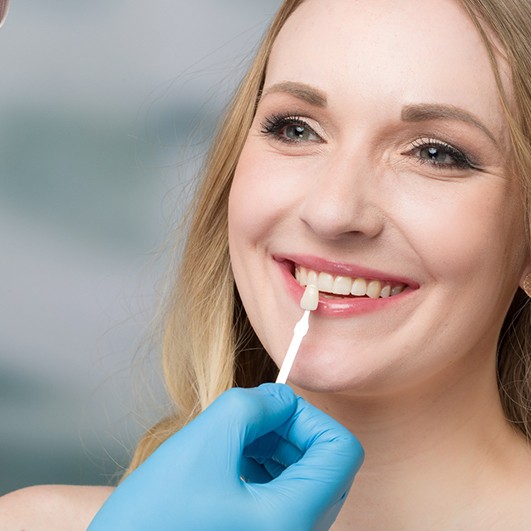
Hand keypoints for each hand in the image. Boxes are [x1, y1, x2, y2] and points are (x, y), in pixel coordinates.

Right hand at [88, 384, 363, 530]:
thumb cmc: (152, 521)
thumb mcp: (203, 443)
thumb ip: (252, 406)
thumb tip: (281, 398)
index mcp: (293, 518)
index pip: (341, 451)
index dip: (309, 417)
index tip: (271, 408)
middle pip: (325, 464)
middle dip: (288, 430)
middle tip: (248, 421)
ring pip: (303, 478)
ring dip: (273, 447)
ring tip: (232, 442)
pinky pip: (282, 496)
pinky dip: (262, 469)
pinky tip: (229, 463)